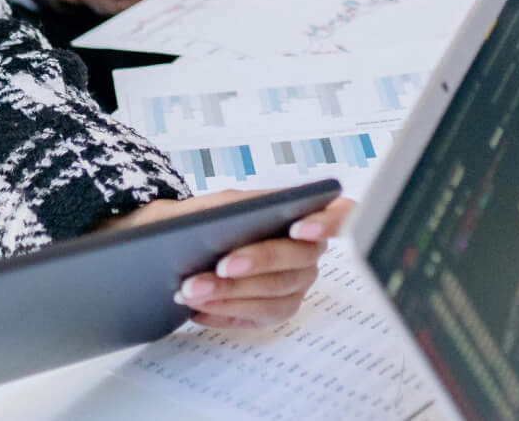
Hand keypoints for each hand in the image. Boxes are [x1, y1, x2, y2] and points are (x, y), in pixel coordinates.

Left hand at [99, 190, 358, 329]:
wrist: (177, 242)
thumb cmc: (205, 217)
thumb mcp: (214, 202)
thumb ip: (234, 205)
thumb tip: (246, 213)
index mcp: (304, 213)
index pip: (340, 215)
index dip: (328, 222)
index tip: (300, 228)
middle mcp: (308, 252)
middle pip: (297, 260)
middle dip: (256, 263)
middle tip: (220, 266)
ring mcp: (295, 284)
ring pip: (276, 294)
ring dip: (231, 294)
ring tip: (191, 290)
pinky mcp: (275, 309)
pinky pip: (258, 316)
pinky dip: (226, 313)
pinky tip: (196, 309)